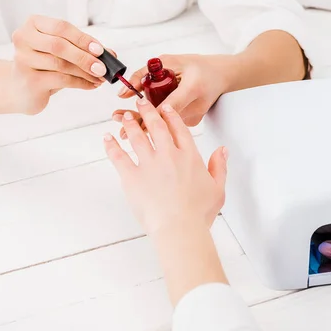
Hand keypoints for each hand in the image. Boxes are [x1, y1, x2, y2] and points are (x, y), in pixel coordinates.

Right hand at [10, 15, 112, 113]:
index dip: (82, 39)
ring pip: (61, 64)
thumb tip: (111, 54)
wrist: (20, 88)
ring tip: (99, 78)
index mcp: (33, 25)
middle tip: (102, 68)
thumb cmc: (43, 66)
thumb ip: (83, 49)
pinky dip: (80, 83)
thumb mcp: (62, 53)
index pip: (61, 27)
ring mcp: (23, 59)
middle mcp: (24, 39)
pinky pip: (60, 80)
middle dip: (84, 57)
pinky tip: (90, 85)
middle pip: (59, 45)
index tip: (100, 50)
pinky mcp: (29, 80)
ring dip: (85, 72)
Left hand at [104, 98, 227, 234]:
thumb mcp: (218, 189)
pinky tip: (107, 138)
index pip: (179, 129)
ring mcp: (149, 164)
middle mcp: (168, 155)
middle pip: (156, 126)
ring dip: (129, 124)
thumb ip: (219, 166)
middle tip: (141, 102)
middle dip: (147, 111)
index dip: (172, 116)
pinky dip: (111, 146)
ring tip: (123, 116)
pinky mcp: (132, 176)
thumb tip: (222, 150)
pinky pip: (118, 156)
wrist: (179, 227)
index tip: (166, 108)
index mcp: (189, 156)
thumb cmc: (199, 213)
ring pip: (137, 136)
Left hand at [112, 54, 236, 137]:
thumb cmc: (197, 66)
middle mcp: (195, 108)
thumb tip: (125, 91)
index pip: (166, 107)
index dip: (146, 114)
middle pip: (162, 121)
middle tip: (119, 124)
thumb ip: (145, 73)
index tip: (127, 119)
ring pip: (165, 123)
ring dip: (145, 121)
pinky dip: (157, 120)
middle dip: (139, 124)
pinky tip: (144, 118)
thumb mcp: (170, 61)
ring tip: (123, 119)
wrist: (222, 76)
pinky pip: (170, 123)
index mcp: (193, 89)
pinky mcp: (192, 123)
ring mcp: (194, 119)